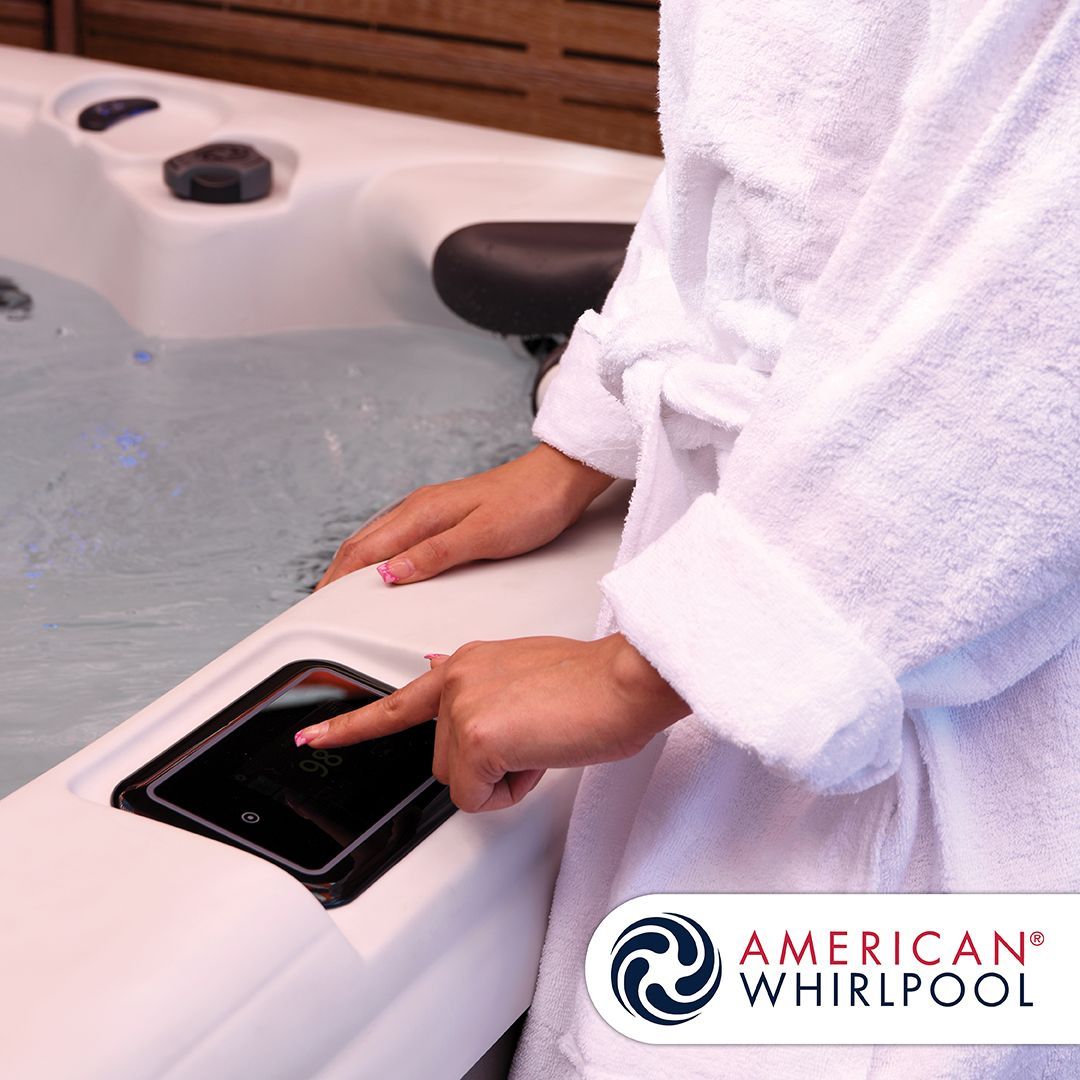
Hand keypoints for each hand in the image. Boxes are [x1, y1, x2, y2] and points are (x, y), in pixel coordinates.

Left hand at [294, 635, 688, 811]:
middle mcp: (456, 676)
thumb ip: (479, 686)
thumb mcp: (524, 674)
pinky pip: (478, 797)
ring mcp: (462, 704)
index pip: (398, 700)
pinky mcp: (476, 736)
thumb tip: (432, 671)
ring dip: (503, 778)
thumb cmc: (592, 684)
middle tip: (533, 741)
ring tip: (542, 741)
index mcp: (467, 662)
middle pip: (442, 761)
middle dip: (486, 768)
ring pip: (460, 781)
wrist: (625, 680)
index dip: (352, 725)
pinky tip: (540, 753)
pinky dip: (512, 791)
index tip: (314, 736)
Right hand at [317, 444, 612, 588]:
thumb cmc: (530, 505)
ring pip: (379, 540)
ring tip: (342, 595)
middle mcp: (420, 508)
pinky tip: (385, 572)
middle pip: (363, 544)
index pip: (364, 551)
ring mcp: (431, 510)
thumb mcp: (483, 536)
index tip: (319, 608)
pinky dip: (380, 558)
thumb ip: (434, 555)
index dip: (337, 581)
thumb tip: (388, 575)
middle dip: (337, 575)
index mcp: (422, 514)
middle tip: (320, 608)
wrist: (560, 481)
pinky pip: (399, 538)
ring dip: (356, 566)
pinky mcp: (446, 515)